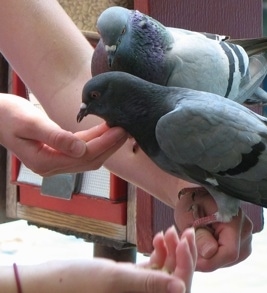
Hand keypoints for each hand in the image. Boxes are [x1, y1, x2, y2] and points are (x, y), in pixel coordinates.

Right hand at [0, 95, 126, 175]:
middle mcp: (52, 167)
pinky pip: (80, 150)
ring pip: (87, 156)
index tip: (120, 130)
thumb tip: (81, 149)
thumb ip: (55, 137)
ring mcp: (54, 162)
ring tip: (120, 129)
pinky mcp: (56, 154)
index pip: (83, 156)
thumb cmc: (6, 116)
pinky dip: (94, 141)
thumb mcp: (30, 123)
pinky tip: (104, 131)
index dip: (104, 144)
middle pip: (90, 160)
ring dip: (105, 144)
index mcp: (45, 163)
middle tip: (127, 129)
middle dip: (110, 146)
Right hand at [12, 227, 195, 292]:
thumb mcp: (114, 279)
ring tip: (168, 232)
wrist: (48, 283)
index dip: (186, 265)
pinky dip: (158, 252)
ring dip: (171, 250)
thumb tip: (180, 289)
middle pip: (175, 279)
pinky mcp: (131, 282)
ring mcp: (138, 291)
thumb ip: (148, 284)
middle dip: (182, 254)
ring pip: (166, 271)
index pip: (177, 289)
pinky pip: (153, 268)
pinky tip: (157, 238)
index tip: (185, 240)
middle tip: (186, 230)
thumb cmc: (73, 284)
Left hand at [174, 188, 252, 271]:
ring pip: (229, 259)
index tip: (193, 262)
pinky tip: (206, 243)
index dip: (210, 262)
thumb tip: (210, 252)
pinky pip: (229, 256)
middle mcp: (245, 229)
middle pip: (229, 258)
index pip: (229, 252)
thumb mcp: (189, 217)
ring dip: (212, 257)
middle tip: (192, 249)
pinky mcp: (243, 241)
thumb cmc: (192, 203)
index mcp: (235, 219)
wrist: (199, 195)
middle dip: (209, 259)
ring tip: (199, 242)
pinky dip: (216, 254)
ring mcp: (246, 235)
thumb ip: (200, 235)